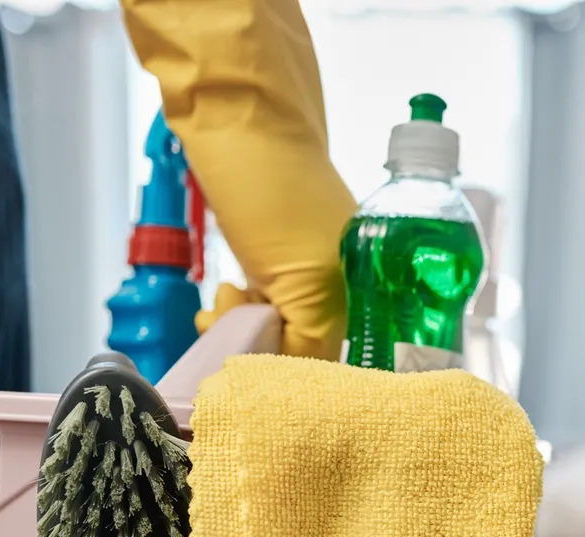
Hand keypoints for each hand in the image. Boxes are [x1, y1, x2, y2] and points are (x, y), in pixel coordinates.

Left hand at [120, 0, 357, 360]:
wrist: (233, 111)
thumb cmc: (269, 184)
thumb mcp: (300, 277)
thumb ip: (308, 336)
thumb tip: (294, 376)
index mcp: (363, 286)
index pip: (331, 358)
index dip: (288, 368)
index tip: (248, 362)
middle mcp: (342, 279)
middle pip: (304, 347)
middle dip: (259, 346)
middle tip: (227, 327)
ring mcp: (309, 263)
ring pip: (278, 327)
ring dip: (243, 326)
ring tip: (222, 304)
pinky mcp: (278, 252)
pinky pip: (265, 302)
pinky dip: (240, 307)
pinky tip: (226, 293)